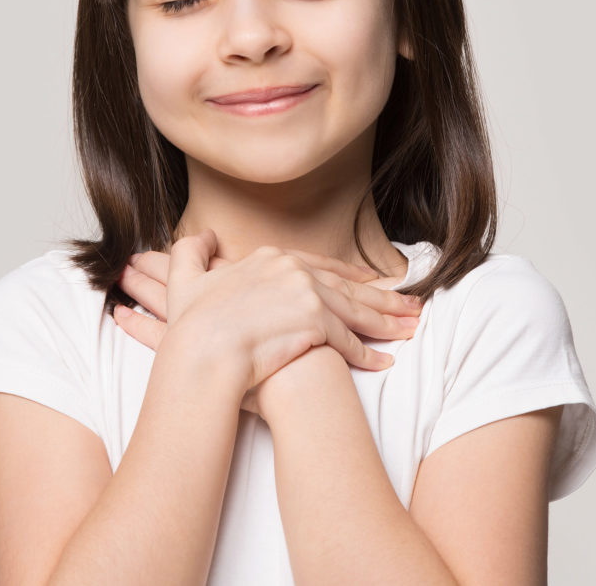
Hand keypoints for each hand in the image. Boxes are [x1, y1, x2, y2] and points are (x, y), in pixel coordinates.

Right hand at [114, 232, 422, 411]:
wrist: (200, 354)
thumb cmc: (192, 325)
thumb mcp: (186, 278)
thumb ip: (193, 251)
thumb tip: (206, 235)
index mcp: (271, 257)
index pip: (321, 263)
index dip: (349, 272)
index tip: (371, 278)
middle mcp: (293, 270)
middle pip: (347, 285)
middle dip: (382, 297)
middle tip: (410, 305)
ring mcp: (306, 295)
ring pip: (355, 311)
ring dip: (385, 322)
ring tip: (408, 329)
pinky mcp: (315, 324)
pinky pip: (347, 342)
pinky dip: (366, 353)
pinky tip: (381, 361)